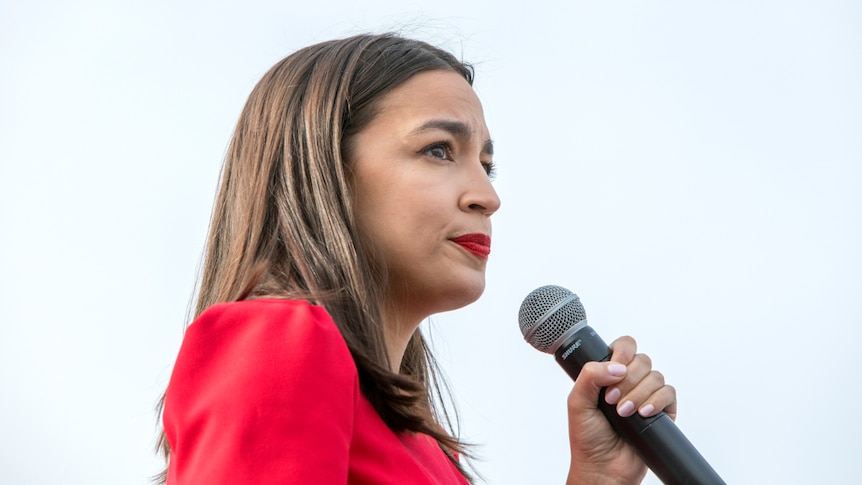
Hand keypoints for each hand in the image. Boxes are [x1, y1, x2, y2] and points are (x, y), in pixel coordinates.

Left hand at [565, 336, 676, 484]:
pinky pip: (669, 394)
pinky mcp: (662, 412)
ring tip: (623, 413)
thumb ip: (590, 376)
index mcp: (609, 374)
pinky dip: (656, 401)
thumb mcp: (577, 402)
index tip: (615, 368)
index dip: (622, 352)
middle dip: (628, 379)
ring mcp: (646, 396)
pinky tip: (643, 414)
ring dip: (639, 393)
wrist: (603, 468)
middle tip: (612, 400)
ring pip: (655, 376)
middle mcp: (629, 382)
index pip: (624, 347)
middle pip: (642, 360)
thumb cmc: (588, 438)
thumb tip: (617, 366)